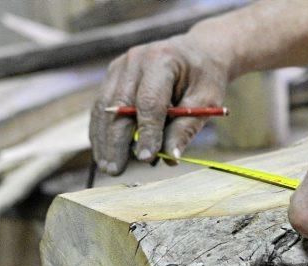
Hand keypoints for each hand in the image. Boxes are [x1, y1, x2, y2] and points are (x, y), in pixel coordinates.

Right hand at [90, 35, 229, 174]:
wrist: (197, 53)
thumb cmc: (204, 79)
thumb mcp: (207, 102)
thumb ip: (186, 128)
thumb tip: (169, 158)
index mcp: (162, 60)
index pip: (149, 102)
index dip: (146, 132)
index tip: (145, 158)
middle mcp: (135, 60)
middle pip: (119, 105)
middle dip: (117, 141)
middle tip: (117, 170)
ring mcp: (120, 66)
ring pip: (104, 107)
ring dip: (104, 140)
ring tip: (108, 167)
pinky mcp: (112, 76)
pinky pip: (101, 106)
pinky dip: (101, 131)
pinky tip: (103, 153)